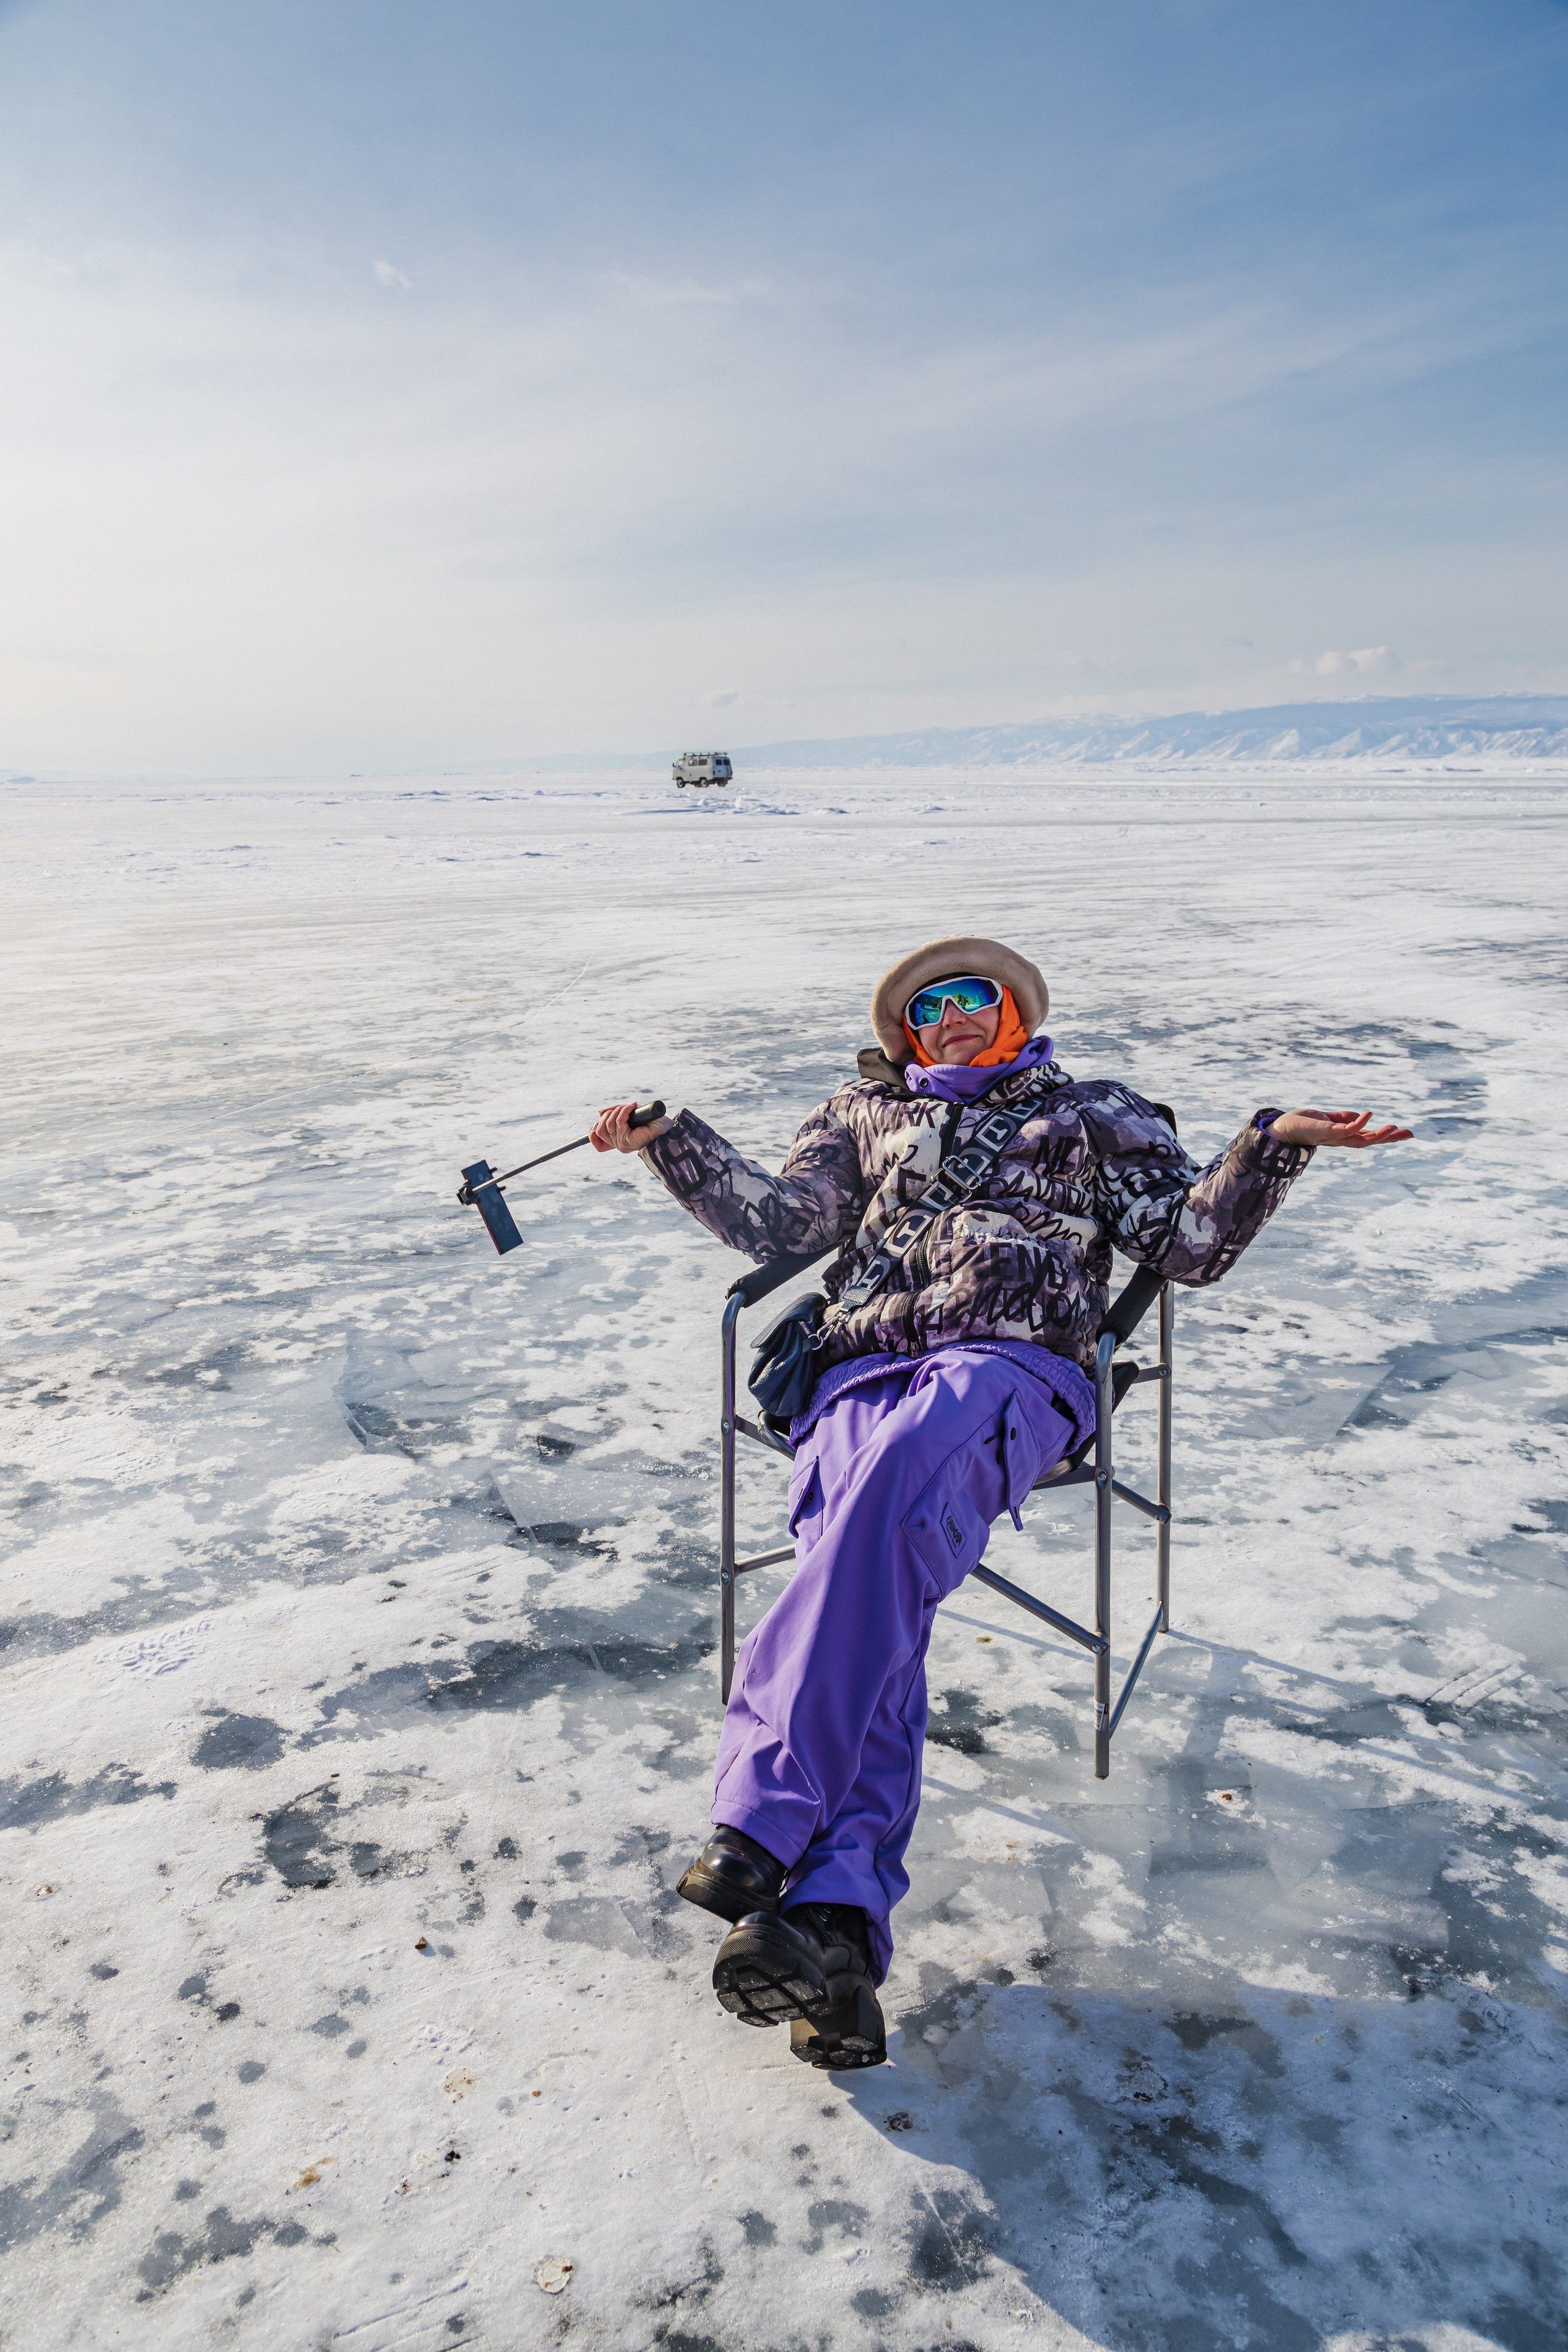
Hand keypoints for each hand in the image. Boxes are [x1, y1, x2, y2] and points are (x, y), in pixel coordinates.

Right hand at [591, 1101, 671, 1152]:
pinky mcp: (627, 1141)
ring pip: (607, 1125)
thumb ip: (615, 1113)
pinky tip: (633, 1107)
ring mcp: (622, 1144)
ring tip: (630, 1107)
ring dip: (618, 1111)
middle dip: (609, 1114)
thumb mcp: (629, 1114)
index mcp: (619, 1141)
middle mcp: (619, 1145)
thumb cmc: (651, 1121)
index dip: (593, 1134)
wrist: (667, 1127)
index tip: (596, 1122)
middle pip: (599, 1130)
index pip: (599, 1144)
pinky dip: (624, 1111)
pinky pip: (619, 1122)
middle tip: (624, 1108)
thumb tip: (600, 1113)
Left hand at [1270, 1108, 1412, 1148]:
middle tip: (1409, 1134)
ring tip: (1394, 1127)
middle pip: (1369, 1141)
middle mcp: (1340, 1140)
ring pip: (1359, 1139)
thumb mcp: (1327, 1118)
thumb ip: (1343, 1118)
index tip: (1407, 1133)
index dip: (1387, 1136)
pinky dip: (1357, 1123)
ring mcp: (1333, 1137)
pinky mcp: (1323, 1131)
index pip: (1369, 1137)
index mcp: (1343, 1136)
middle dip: (1390, 1138)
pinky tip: (1368, 1115)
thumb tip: (1360, 1117)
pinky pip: (1343, 1129)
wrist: (1280, 1129)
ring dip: (1378, 1135)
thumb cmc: (1302, 1123)